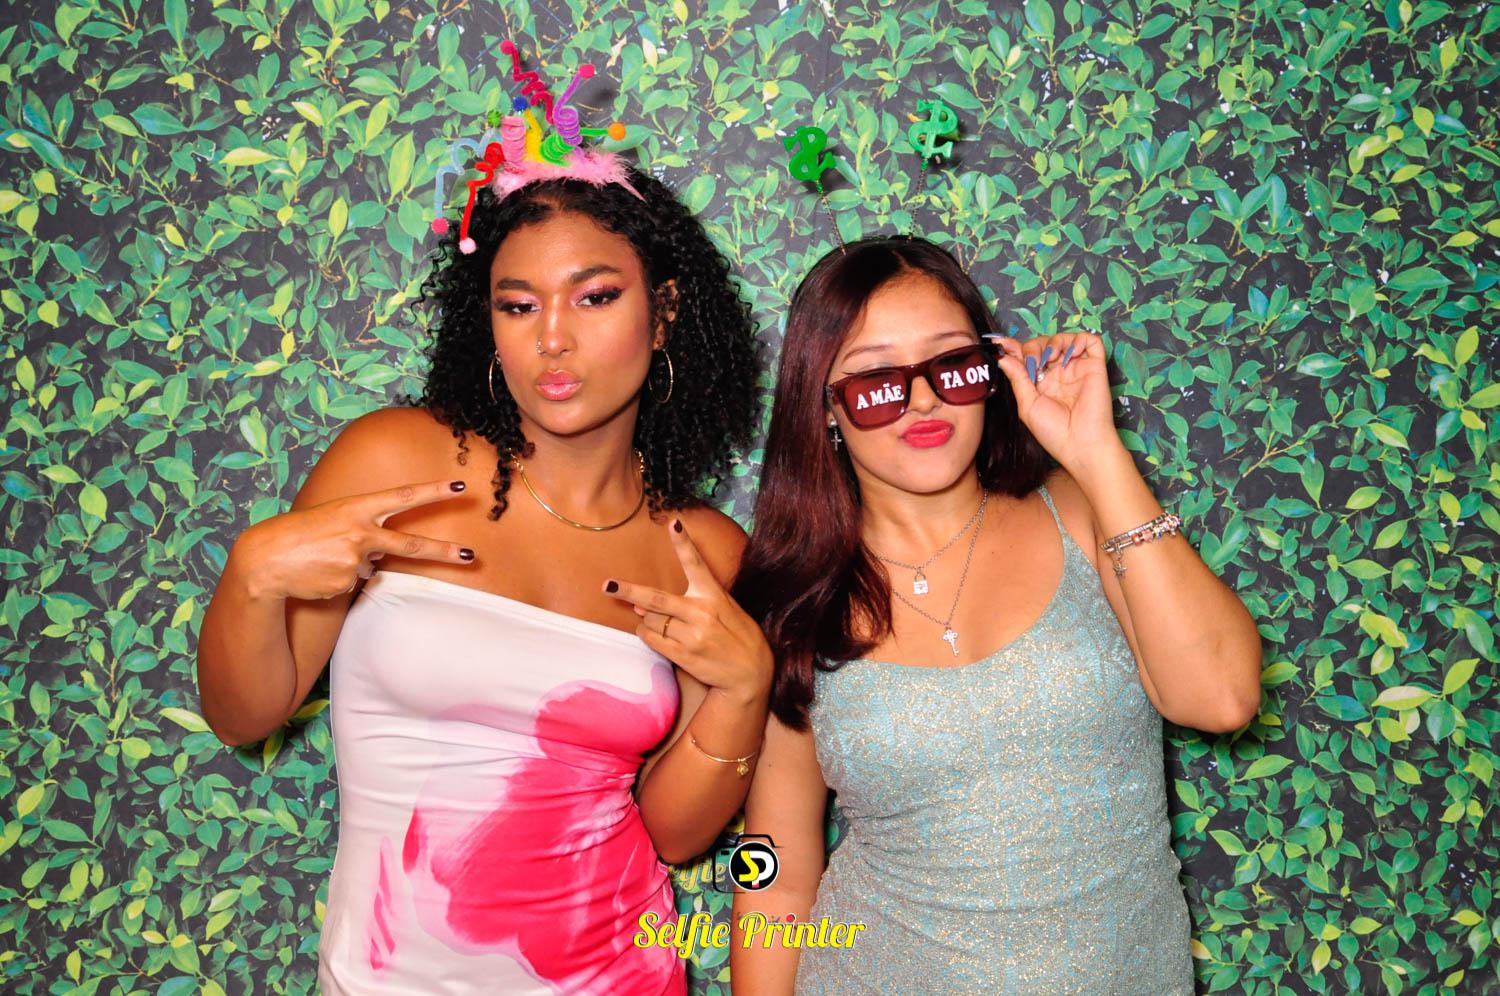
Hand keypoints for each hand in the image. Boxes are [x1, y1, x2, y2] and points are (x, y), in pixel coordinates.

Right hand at [233, 479, 475, 600]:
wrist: (264, 560)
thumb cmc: (297, 535)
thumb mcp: (331, 519)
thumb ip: (360, 531)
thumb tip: (378, 558)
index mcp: (356, 507)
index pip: (402, 496)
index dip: (432, 492)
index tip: (459, 487)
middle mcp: (360, 532)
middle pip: (411, 544)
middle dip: (443, 552)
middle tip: (470, 554)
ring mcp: (355, 559)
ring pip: (368, 566)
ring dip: (350, 564)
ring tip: (322, 558)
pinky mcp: (347, 582)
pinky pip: (352, 582)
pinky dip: (338, 578)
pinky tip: (318, 573)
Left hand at [603, 518, 773, 704]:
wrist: (751, 673)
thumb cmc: (738, 636)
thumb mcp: (727, 609)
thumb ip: (693, 601)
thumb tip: (643, 603)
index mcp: (714, 596)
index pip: (695, 564)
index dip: (683, 543)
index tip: (674, 524)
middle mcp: (701, 613)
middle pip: (656, 599)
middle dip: (629, 591)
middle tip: (608, 586)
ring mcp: (692, 635)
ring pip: (651, 620)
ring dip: (646, 618)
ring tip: (655, 620)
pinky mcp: (684, 655)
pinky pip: (652, 640)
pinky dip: (646, 633)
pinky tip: (650, 632)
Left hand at [985, 331, 1126, 471]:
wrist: (1080, 444)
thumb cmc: (1053, 431)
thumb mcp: (1027, 404)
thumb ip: (1017, 378)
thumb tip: (1003, 357)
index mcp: (1041, 383)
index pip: (1027, 357)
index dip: (1015, 347)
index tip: (1002, 343)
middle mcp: (1058, 373)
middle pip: (1043, 344)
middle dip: (1033, 347)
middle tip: (1033, 362)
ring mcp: (1076, 368)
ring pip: (1064, 339)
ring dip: (1053, 341)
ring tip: (1050, 358)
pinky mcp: (1095, 366)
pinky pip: (1091, 341)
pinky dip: (1079, 339)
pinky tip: (1069, 353)